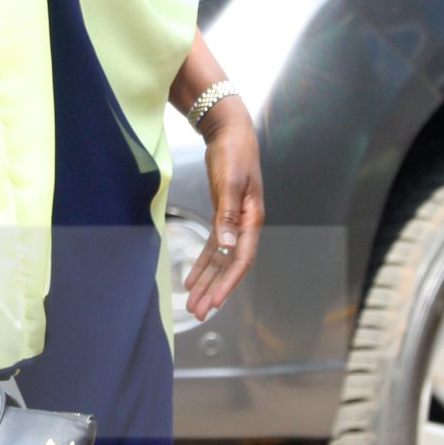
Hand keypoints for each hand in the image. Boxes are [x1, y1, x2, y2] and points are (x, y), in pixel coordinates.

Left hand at [183, 108, 261, 320]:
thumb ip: (228, 213)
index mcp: (251, 219)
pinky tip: (191, 279)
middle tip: (198, 313)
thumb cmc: (234, 153)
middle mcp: (244, 225)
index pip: (241, 259)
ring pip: (219, 260)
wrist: (230, 131)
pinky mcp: (222, 215)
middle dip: (214, 290)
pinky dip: (202, 263)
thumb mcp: (230, 181)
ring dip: (207, 282)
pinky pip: (213, 247)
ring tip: (193, 303)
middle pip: (229, 266)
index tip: (214, 302)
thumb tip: (226, 244)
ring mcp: (233, 222)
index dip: (227, 283)